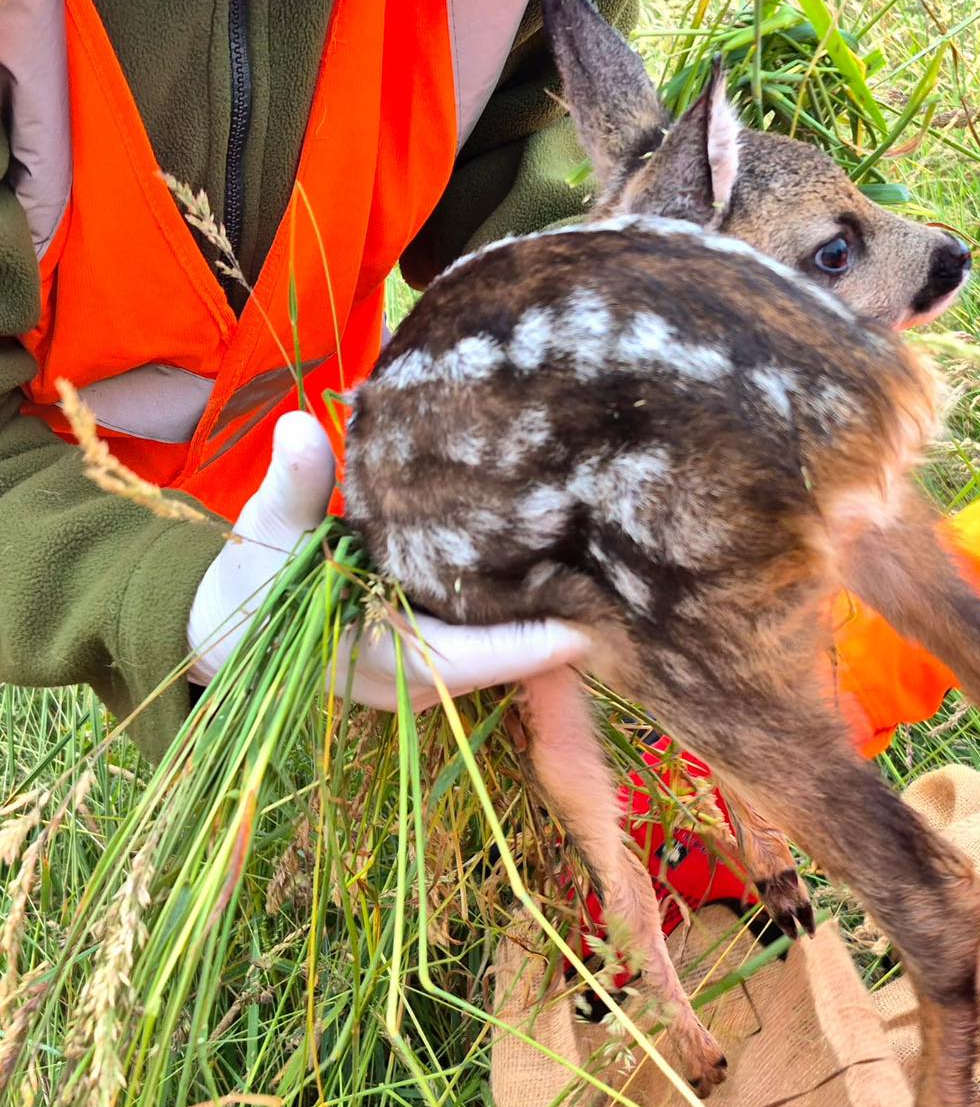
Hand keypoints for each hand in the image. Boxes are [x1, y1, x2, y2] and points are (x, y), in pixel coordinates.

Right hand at [186, 410, 591, 702]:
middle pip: (498, 668)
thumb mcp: (266, 527)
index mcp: (370, 653)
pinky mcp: (432, 662)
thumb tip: (302, 427)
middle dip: (558, 641)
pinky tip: (573, 591)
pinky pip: (490, 652)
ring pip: (500, 665)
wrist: (229, 628)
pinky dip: (529, 630)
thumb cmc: (255, 574)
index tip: (581, 633)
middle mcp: (407, 679)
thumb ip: (291, 483)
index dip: (519, 649)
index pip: (458, 660)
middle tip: (624, 598)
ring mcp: (421, 676)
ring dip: (551, 637)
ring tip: (614, 591)